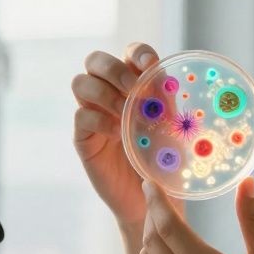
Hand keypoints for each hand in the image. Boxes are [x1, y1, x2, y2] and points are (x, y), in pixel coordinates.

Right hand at [70, 42, 160, 227]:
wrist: (150, 201)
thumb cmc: (165, 165)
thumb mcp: (173, 133)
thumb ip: (166, 106)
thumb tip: (163, 81)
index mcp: (135, 86)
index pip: (130, 54)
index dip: (137, 52)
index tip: (150, 64)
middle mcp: (110, 95)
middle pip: (95, 60)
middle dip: (114, 68)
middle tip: (132, 87)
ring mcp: (94, 114)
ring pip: (80, 82)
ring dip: (103, 93)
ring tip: (124, 113)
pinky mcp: (83, 137)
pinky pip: (81, 116)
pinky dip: (100, 120)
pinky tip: (118, 134)